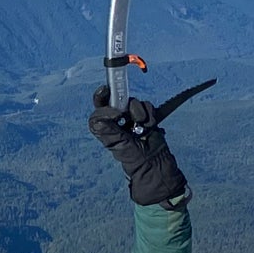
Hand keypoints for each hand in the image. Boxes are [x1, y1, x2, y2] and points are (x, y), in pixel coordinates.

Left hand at [90, 88, 187, 206]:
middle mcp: (117, 119)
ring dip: (138, 113)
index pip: (100, 105)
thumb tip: (98, 119)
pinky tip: (148, 126)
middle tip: (125, 112)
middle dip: (123, 104)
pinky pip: (147, 106)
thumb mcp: (117, 143)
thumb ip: (108, 130)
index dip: (102, 97)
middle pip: (117, 99)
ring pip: (133, 102)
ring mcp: (132, 117)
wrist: (154, 162)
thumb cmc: (132, 156)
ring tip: (140, 128)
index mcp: (105, 124)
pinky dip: (149, 116)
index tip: (105, 90)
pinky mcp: (146, 117)